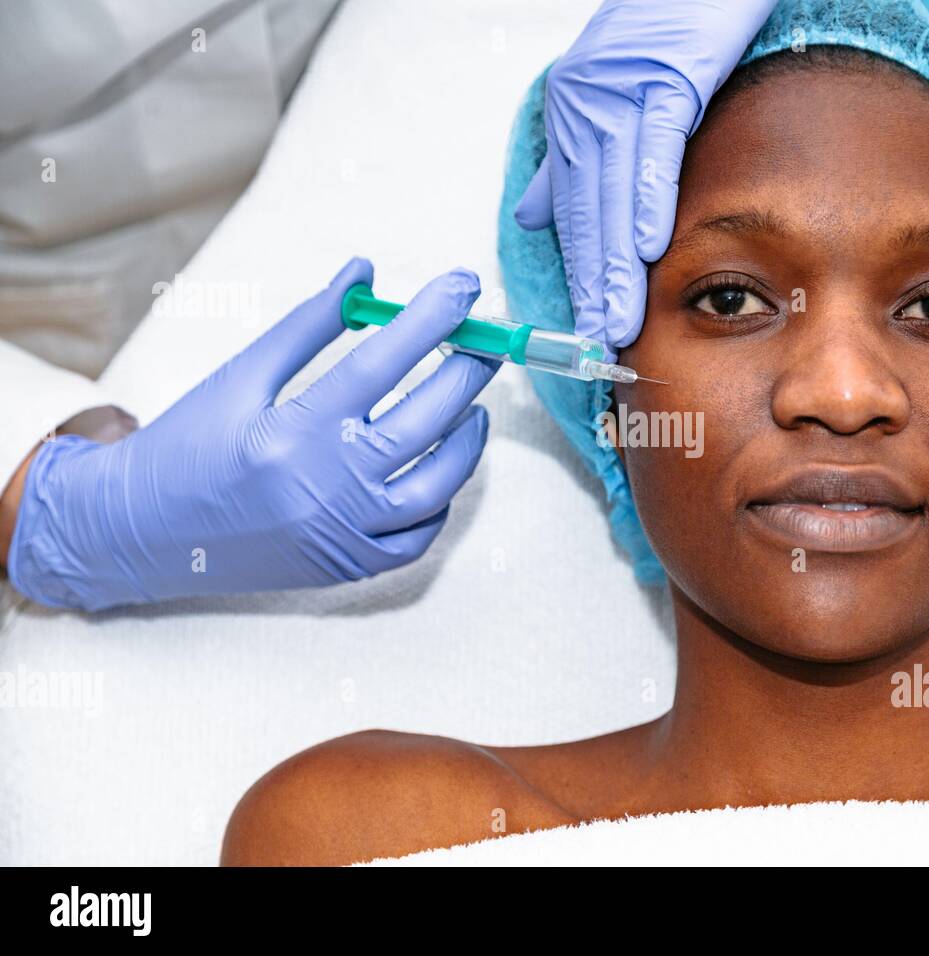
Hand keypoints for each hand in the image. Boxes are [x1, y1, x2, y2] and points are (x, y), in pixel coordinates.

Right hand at [5, 258, 499, 611]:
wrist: (137, 534)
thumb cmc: (188, 447)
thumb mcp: (240, 377)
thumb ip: (309, 325)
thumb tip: (364, 273)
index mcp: (291, 433)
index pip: (381, 364)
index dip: (430, 319)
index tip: (464, 286)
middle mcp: (323, 488)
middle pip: (423, 422)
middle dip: (465, 372)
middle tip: (485, 341)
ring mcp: (340, 536)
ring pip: (436, 486)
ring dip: (466, 441)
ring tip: (473, 405)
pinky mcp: (346, 568)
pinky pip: (417, 538)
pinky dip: (439, 500)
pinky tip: (439, 467)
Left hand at [512, 0, 777, 359]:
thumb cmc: (665, 30)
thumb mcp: (610, 96)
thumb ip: (568, 161)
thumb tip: (530, 216)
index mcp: (572, 117)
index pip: (573, 212)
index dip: (579, 275)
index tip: (582, 328)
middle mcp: (584, 107)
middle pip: (587, 213)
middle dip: (591, 286)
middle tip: (592, 344)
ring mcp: (621, 94)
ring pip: (613, 194)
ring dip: (616, 264)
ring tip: (616, 319)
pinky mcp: (665, 79)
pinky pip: (653, 149)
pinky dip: (651, 199)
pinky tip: (650, 247)